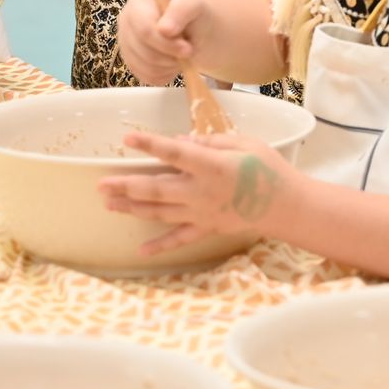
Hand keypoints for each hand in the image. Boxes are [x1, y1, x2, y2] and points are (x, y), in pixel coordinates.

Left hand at [98, 132, 294, 256]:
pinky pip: (179, 238)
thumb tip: (182, 141)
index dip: (150, 145)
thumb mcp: (245, 143)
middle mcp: (201, 191)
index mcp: (212, 166)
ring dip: (133, 208)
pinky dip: (160, 245)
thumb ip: (212, 141)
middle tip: (101, 184)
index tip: (127, 139)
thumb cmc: (269, 169)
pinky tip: (140, 250)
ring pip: (160, 211)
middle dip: (126, 186)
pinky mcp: (207, 227)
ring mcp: (202, 213)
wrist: (288, 206)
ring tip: (109, 204)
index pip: (174, 153)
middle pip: (156, 188)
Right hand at [118, 0, 208, 86]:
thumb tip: (164, 29)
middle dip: (171, 55)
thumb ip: (180, 11)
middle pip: (144, 51)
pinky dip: (165, 75)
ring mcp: (126, 44)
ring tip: (182, 55)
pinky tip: (173, 63)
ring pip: (145, 67)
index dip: (166, 43)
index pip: (144, 30)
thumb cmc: (193, 14)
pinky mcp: (132, 63)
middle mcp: (126, 23)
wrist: (196, 29)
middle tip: (189, 52)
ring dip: (170, 65)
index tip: (187, 49)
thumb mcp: (193, 4)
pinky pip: (147, 77)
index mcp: (138, 4)